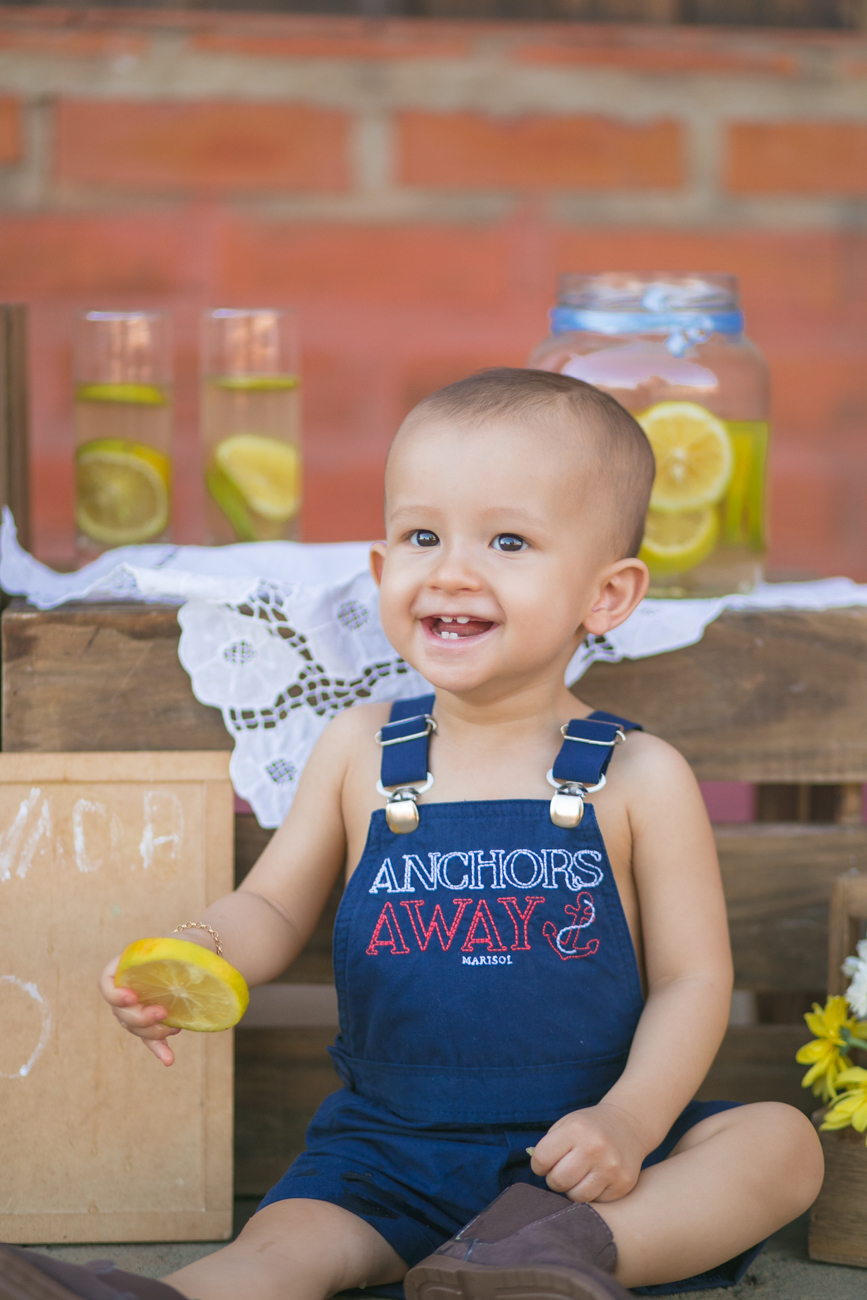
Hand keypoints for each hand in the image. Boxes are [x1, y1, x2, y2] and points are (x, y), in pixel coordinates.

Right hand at [98, 955, 180, 1066]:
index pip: (106, 983)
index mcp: (123, 968)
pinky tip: (169, 1059)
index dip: (114, 994)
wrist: (191, 955)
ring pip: (135, 1028)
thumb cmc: (180, 946)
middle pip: (120, 1012)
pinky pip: (150, 1039)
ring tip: (174, 1028)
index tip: (132, 997)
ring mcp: (135, 1010)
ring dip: (152, 1032)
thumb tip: (183, 967)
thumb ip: (169, 952)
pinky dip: (159, 1049)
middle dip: (140, 1017)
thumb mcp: (172, 944)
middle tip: (163, 1011)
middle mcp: (124, 991)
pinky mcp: (150, 1023)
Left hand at [530, 1102, 646, 1202]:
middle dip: (554, 1180)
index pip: (542, 1158)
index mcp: (576, 1129)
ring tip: (577, 1177)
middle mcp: (595, 1147)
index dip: (539, 1165)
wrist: (628, 1124)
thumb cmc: (589, 1127)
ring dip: (572, 1190)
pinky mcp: (623, 1183)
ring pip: (577, 1197)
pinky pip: (597, 1201)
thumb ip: (549, 1145)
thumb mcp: (567, 1124)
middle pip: (558, 1181)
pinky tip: (595, 1179)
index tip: (545, 1163)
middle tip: (561, 1172)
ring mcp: (611, 1167)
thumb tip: (537, 1170)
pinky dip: (591, 1194)